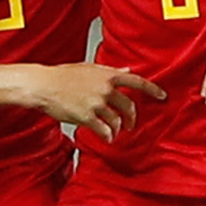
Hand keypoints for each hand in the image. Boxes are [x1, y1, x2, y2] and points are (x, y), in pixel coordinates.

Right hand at [28, 63, 165, 142]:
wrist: (43, 85)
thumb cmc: (63, 75)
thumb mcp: (89, 68)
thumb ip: (110, 70)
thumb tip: (127, 69)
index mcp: (108, 75)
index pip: (137, 82)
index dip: (153, 90)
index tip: (162, 96)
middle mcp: (105, 88)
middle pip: (129, 107)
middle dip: (131, 119)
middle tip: (129, 125)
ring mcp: (96, 103)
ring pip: (116, 121)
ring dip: (117, 129)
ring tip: (113, 132)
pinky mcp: (86, 117)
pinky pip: (104, 131)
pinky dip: (108, 136)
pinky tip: (106, 138)